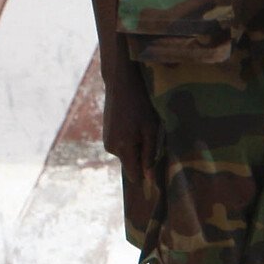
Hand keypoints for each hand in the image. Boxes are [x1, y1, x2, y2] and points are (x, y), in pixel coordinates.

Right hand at [101, 63, 159, 187]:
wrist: (120, 84)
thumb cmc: (141, 105)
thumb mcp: (150, 128)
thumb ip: (149, 154)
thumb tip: (149, 178)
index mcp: (122, 148)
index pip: (133, 175)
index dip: (146, 175)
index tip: (157, 169)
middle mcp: (111, 148)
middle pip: (131, 164)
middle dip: (142, 155)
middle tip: (150, 135)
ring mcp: (106, 142)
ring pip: (126, 154)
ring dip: (136, 146)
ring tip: (141, 126)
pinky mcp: (106, 135)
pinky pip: (121, 146)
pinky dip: (129, 139)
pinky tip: (133, 123)